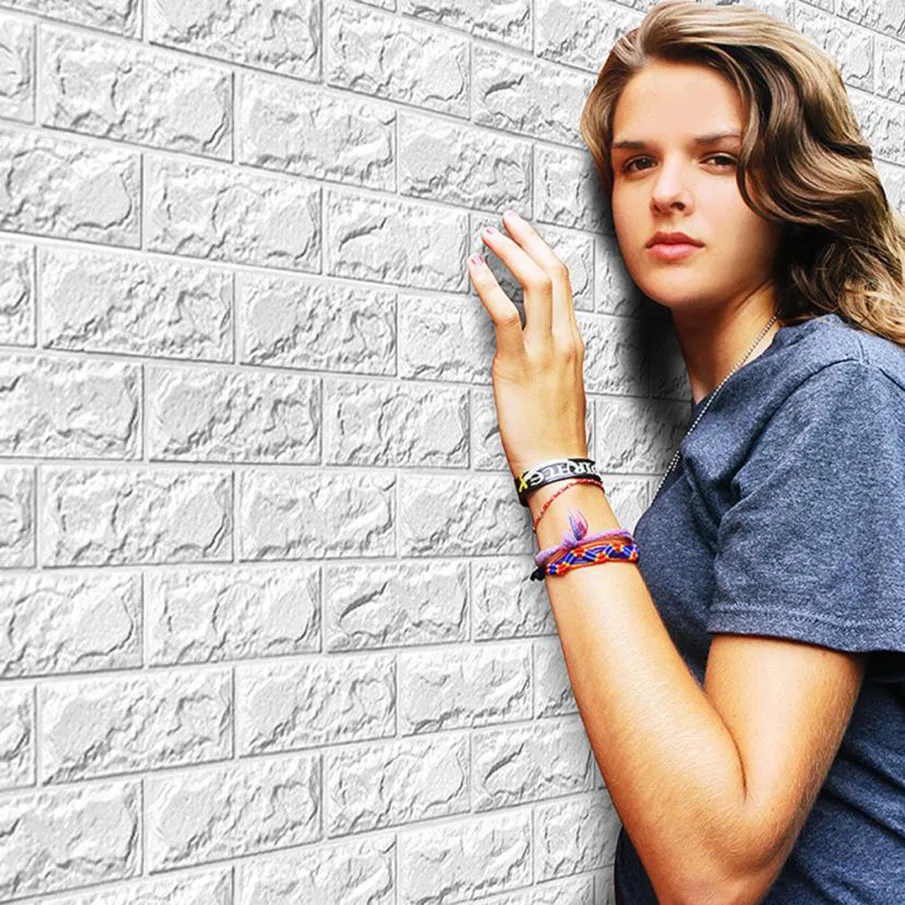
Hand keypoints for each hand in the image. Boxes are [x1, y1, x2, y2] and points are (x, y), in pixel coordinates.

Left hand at [468, 210, 588, 479]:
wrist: (557, 463)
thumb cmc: (555, 431)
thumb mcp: (562, 384)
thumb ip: (552, 355)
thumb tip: (533, 340)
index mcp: (574, 341)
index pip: (564, 283)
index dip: (543, 251)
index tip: (524, 234)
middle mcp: (563, 338)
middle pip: (553, 271)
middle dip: (529, 238)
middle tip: (506, 219)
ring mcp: (543, 350)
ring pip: (534, 283)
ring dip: (509, 252)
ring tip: (487, 236)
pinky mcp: (516, 364)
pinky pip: (504, 314)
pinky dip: (487, 284)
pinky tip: (474, 267)